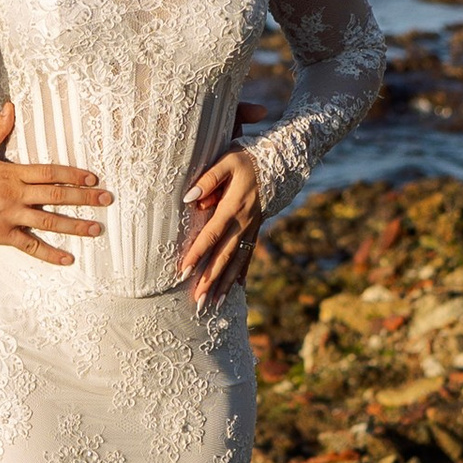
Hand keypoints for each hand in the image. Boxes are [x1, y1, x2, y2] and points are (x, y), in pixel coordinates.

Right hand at [0, 103, 109, 263]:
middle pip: (56, 196)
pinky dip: (50, 253)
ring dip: (75, 226)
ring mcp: (9, 217)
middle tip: (105, 200)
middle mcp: (15, 195)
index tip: (92, 178)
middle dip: (84, 198)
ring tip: (96, 228)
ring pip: (49, 222)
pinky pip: (30, 246)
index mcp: (11, 173)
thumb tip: (10, 108)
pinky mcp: (1, 235)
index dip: (73, 175)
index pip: (50, 172)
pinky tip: (67, 258)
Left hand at [178, 143, 263, 308]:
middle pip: (225, 255)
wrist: (279, 159)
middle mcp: (244, 222)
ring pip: (237, 260)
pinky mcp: (256, 229)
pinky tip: (236, 288)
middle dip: (211, 280)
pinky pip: (249, 254)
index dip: (198, 254)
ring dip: (225, 283)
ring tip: (214, 304)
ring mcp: (252, 228)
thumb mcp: (226, 161)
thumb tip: (189, 198)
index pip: (212, 235)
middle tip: (198, 302)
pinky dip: (242, 272)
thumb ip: (208, 179)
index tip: (184, 272)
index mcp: (233, 206)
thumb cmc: (246, 158)